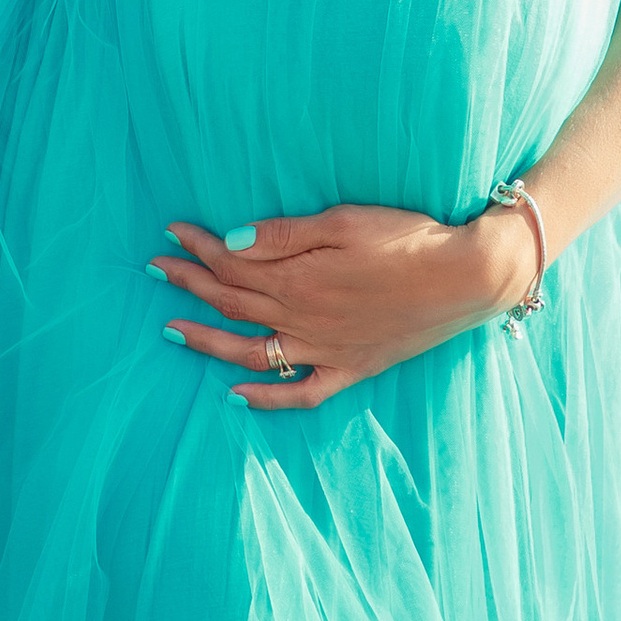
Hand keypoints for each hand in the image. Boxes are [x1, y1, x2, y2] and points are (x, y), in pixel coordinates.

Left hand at [151, 201, 531, 412]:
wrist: (465, 278)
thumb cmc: (407, 238)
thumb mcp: (343, 221)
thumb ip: (283, 236)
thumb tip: (229, 240)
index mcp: (298, 278)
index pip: (233, 263)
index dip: (198, 247)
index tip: (172, 232)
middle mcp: (303, 319)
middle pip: (233, 302)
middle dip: (189, 284)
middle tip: (155, 268)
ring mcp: (325, 350)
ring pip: (250, 352)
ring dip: (208, 341)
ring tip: (172, 330)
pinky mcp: (350, 369)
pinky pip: (298, 393)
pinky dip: (265, 399)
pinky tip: (236, 398)